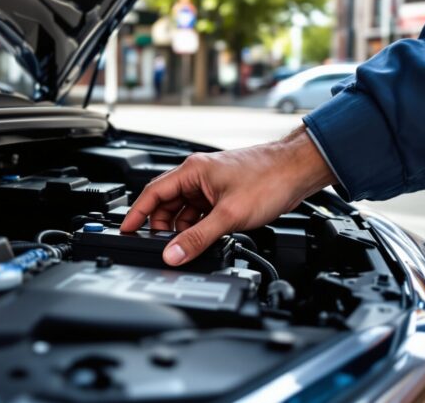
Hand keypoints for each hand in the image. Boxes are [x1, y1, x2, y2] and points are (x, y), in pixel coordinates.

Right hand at [120, 126, 336, 265]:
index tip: (126, 231)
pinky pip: (199, 211)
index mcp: (191, 172)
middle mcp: (197, 175)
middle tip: (162, 247)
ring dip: (182, 228)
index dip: (136, 214)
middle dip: (161, 226)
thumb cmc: (268, 179)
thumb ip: (197, 238)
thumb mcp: (228, 216)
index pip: (152, 193)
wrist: (298, 170)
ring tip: (185, 246)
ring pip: (183, 209)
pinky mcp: (222, 193)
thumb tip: (173, 254)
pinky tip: (203, 238)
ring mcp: (210, 184)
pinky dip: (197, 225)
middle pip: (166, 203)